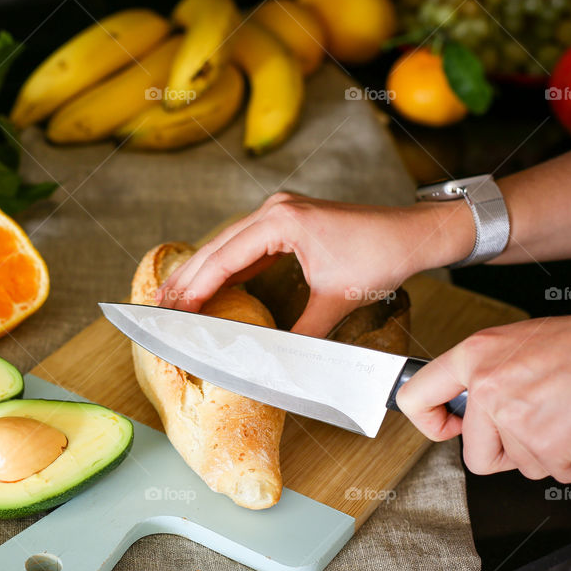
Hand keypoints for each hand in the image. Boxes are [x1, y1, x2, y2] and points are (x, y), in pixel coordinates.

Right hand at [157, 192, 472, 336]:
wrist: (412, 234)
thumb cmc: (380, 256)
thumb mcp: (337, 299)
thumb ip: (302, 332)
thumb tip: (274, 359)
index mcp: (282, 222)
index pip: (224, 258)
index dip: (195, 288)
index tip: (173, 310)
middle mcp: (275, 210)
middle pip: (217, 247)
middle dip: (188, 279)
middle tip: (158, 305)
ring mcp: (279, 213)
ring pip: (227, 245)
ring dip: (202, 272)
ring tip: (174, 297)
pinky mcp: (286, 222)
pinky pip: (245, 246)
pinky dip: (225, 267)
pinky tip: (209, 284)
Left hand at [396, 306, 570, 482]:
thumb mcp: (520, 344)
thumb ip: (488, 374)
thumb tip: (468, 408)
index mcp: (475, 355)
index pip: (415, 396)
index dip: (430, 423)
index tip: (448, 429)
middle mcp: (487, 385)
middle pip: (473, 452)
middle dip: (506, 455)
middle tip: (532, 435)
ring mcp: (514, 415)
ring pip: (518, 464)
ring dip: (546, 455)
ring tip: (567, 423)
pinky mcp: (546, 442)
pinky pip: (553, 474)